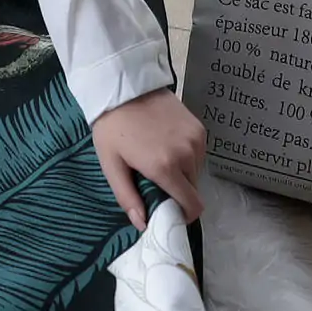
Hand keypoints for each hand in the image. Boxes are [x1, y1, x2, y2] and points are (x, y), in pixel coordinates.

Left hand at [92, 90, 206, 228]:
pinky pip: (198, 154)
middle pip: (193, 189)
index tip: (169, 211)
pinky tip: (167, 145)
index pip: (193, 205)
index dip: (184, 214)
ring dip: (182, 174)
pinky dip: (186, 157)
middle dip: (178, 192)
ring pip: (196, 172)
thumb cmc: (112, 128)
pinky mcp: (199, 127)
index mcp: (165, 167)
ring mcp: (196, 140)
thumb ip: (128, 197)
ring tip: (159, 161)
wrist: (123, 86)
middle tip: (156, 182)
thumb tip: (143, 224)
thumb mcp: (111, 165)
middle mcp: (187, 155)